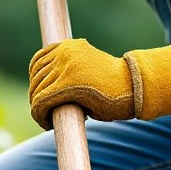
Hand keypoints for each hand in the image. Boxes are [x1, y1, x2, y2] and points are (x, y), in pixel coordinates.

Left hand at [28, 38, 170, 129]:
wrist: (134, 87)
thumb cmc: (114, 86)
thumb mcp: (87, 71)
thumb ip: (68, 73)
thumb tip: (46, 90)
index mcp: (69, 45)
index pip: (39, 60)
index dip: (36, 80)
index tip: (41, 95)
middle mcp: (65, 52)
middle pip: (36, 75)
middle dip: (36, 96)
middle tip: (47, 112)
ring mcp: (65, 66)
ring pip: (37, 90)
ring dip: (38, 108)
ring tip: (48, 120)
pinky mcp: (67, 84)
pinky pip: (42, 101)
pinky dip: (40, 115)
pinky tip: (47, 124)